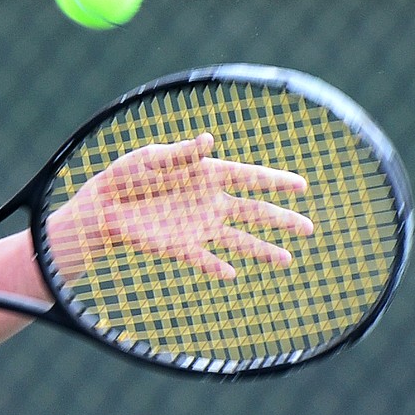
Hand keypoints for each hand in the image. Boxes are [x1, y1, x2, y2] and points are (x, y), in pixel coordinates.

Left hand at [48, 132, 313, 278]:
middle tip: (310, 228)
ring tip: (288, 260)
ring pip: (238, 241)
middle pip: (253, 211)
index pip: (248, 177)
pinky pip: (205, 260)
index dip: (275, 181)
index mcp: (205, 175)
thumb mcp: (152, 159)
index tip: (303, 185)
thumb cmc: (127, 175)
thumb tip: (208, 140)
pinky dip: (217, 267)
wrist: (104, 205)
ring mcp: (198, 227)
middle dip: (281, 220)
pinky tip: (232, 274)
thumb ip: (181, 155)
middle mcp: (208, 202)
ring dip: (262, 250)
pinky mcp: (181, 247)